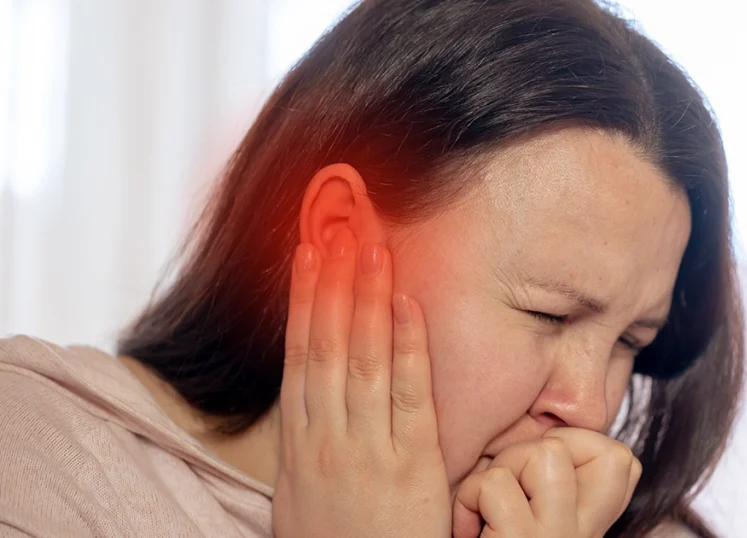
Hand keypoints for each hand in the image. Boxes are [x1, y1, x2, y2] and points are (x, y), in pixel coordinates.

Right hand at [272, 233, 450, 536]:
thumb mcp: (301, 500)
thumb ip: (307, 450)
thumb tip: (309, 410)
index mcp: (298, 446)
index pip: (298, 356)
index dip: (303, 301)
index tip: (304, 254)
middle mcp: (326, 437)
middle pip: (326, 344)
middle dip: (330, 282)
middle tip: (335, 226)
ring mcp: (367, 448)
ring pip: (362, 357)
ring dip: (365, 297)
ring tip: (368, 244)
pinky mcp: (412, 464)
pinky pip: (410, 393)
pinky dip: (409, 345)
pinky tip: (408, 303)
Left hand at [452, 427, 641, 537]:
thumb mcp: (536, 516)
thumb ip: (547, 479)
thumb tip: (541, 426)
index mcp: (595, 525)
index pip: (618, 456)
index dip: (568, 448)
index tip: (536, 478)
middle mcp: (586, 535)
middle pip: (577, 447)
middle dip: (524, 455)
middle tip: (503, 496)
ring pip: (545, 455)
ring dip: (500, 474)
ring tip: (486, 510)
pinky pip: (495, 486)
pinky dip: (468, 500)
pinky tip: (468, 531)